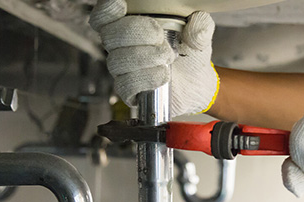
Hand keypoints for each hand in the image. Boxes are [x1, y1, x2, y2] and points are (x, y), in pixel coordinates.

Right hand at [89, 0, 218, 116]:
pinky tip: (163, 75)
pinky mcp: (129, 91)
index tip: (121, 6)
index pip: (104, 17)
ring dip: (144, 57)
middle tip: (160, 38)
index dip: (106, 11)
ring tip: (167, 57)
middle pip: (109, 36)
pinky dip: (145, 79)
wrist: (197, 85)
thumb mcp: (198, 36)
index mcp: (130, 26)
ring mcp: (123, 70)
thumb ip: (200, 26)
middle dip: (136, 33)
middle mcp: (121, 47)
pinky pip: (125, 85)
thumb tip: (197, 24)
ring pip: (117, 61)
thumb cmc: (190, 56)